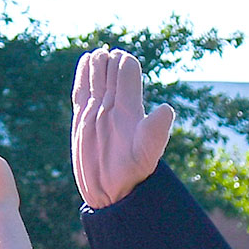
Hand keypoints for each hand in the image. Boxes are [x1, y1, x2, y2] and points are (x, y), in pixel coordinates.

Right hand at [71, 47, 174, 207]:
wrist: (111, 191)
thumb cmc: (132, 174)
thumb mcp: (145, 153)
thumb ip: (155, 132)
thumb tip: (167, 109)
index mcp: (130, 108)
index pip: (128, 72)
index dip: (125, 62)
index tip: (120, 60)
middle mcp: (115, 106)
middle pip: (112, 70)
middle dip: (110, 60)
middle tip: (105, 56)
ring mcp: (97, 111)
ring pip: (97, 77)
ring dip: (97, 64)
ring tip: (96, 56)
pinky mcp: (82, 118)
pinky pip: (82, 91)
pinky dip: (83, 75)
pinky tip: (86, 60)